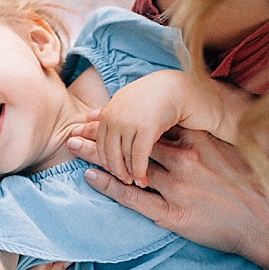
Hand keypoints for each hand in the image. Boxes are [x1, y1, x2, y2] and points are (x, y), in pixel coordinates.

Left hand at [70, 125, 268, 269]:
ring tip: (73, 145)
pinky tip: (90, 176)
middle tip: (79, 124)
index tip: (103, 110)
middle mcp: (186, 160)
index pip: (153, 124)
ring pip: (129, 166)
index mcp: (199, 142)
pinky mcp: (174, 215)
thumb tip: (186, 122)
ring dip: (98, 154)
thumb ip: (207, 136)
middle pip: (135, 141)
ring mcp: (178, 188)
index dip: (124, 117)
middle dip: (104, 132)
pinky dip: (110, 186)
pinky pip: (133, 197)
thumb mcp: (233, 150)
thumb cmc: (253, 187)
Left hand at [91, 72, 189, 187]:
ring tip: (133, 183)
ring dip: (127, 172)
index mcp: (110, 111)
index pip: (100, 142)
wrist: (179, 86)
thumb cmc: (155, 96)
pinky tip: (143, 180)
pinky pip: (138, 155)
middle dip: (114, 169)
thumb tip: (89, 116)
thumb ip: (111, 111)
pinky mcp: (147, 127)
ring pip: (122, 155)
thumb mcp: (129, 103)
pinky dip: (139, 170)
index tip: (110, 173)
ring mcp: (129, 121)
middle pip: (108, 151)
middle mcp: (116, 116)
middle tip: (122, 181)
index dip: (104, 159)